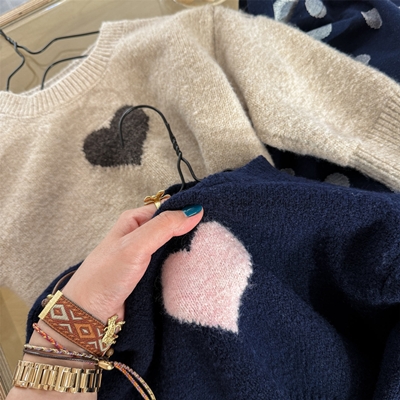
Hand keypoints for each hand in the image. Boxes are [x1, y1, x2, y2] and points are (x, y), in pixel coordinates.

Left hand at [62, 204, 202, 322]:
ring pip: (174, 249)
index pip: (167, 208)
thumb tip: (195, 211)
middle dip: (190, 232)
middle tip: (213, 236)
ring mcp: (146, 257)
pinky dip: (182, 269)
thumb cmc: (104, 276)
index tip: (209, 216)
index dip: (186, 211)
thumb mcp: (135, 245)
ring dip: (188, 252)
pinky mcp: (150, 276)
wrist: (89, 315)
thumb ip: (164, 226)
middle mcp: (141, 237)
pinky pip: (172, 267)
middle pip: (173, 228)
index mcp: (134, 221)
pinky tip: (196, 270)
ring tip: (211, 252)